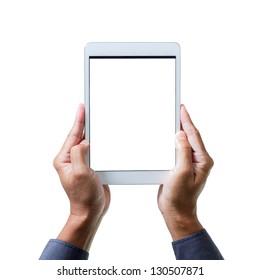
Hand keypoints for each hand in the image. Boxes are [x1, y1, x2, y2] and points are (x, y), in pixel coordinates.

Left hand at [53, 104, 109, 250]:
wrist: (91, 210)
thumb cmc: (84, 196)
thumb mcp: (80, 173)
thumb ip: (79, 154)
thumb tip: (84, 142)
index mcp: (64, 160)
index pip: (72, 135)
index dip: (78, 121)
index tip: (82, 108)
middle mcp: (71, 160)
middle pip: (78, 137)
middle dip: (84, 123)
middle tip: (87, 109)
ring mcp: (81, 163)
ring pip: (87, 143)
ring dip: (92, 132)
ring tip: (94, 120)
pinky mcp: (90, 167)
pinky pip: (94, 151)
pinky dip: (99, 143)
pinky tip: (102, 138)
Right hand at [158, 105, 213, 239]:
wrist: (175, 211)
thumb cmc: (180, 197)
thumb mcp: (181, 173)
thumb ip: (182, 152)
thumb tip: (180, 134)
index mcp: (202, 160)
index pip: (194, 136)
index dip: (187, 121)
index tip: (182, 109)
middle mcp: (198, 160)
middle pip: (190, 136)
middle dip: (184, 122)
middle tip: (178, 109)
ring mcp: (189, 163)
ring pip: (183, 142)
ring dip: (178, 130)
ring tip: (174, 118)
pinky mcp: (180, 166)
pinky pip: (177, 149)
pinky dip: (173, 141)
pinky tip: (169, 136)